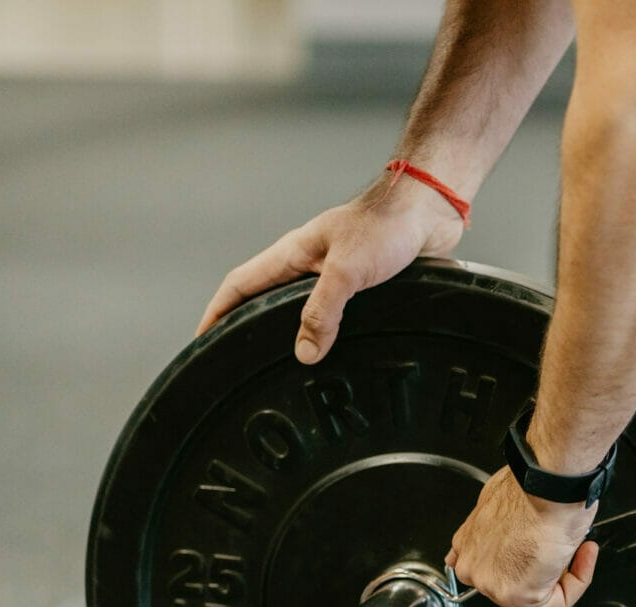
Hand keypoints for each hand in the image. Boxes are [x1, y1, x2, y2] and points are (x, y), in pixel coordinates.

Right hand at [196, 180, 465, 362]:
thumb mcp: (347, 271)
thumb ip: (322, 311)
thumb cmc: (387, 226)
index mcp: (293, 254)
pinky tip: (334, 355)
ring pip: (304, 311)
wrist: (432, 210)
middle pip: (266, 300)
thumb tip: (303, 353)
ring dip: (292, 334)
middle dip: (249, 327)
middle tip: (238, 361)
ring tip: (282, 367)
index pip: (240, 285)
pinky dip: (328, 334)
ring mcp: (337, 274)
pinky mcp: (364, 285)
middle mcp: (310, 265)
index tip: (203, 340)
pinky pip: (338, 315)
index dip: (218, 312)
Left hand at [447, 467, 600, 606]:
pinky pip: (556, 603)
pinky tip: (582, 556)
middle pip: (516, 582)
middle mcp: (473, 566)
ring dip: (564, 573)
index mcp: (467, 543)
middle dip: (544, 569)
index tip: (542, 549)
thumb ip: (501, 523)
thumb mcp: (503, 497)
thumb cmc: (535, 486)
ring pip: (537, 595)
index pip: (489, 567)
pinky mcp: (518, 595)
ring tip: (575, 546)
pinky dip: (578, 581)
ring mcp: (491, 583)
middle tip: (562, 546)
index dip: (521, 561)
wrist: (550, 485)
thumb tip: (512, 531)